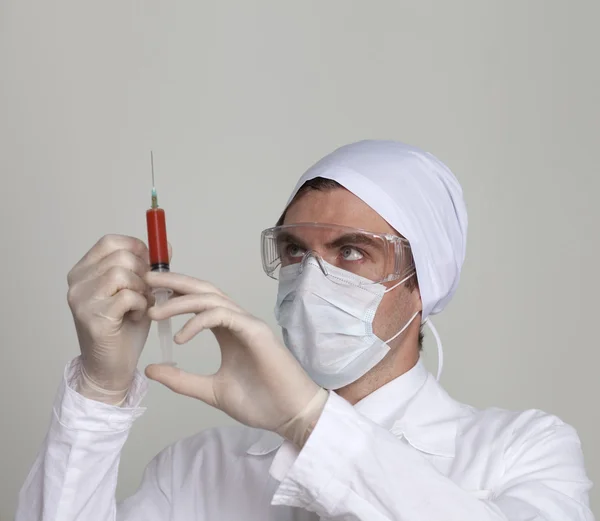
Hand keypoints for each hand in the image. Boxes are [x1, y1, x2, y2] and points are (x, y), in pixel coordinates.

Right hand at [67, 235, 156, 403]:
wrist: (111, 368)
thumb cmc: (124, 329)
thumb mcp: (137, 291)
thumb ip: (147, 269)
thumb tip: (166, 246)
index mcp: (83, 272)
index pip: (109, 242)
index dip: (136, 248)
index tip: (149, 264)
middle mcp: (77, 283)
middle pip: (120, 257)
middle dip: (143, 273)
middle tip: (146, 292)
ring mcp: (82, 300)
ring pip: (122, 274)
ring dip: (142, 290)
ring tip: (141, 306)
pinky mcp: (93, 318)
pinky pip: (127, 296)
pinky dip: (141, 305)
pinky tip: (137, 317)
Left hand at [144, 272, 327, 446]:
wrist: (290, 416)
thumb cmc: (260, 402)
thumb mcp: (210, 391)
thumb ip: (182, 380)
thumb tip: (151, 369)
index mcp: (227, 331)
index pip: (198, 302)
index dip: (174, 294)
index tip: (147, 295)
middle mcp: (236, 322)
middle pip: (203, 290)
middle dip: (174, 282)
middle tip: (146, 279)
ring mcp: (247, 324)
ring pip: (210, 299)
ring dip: (180, 302)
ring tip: (155, 313)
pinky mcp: (256, 332)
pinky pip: (223, 316)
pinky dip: (199, 321)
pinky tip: (181, 336)